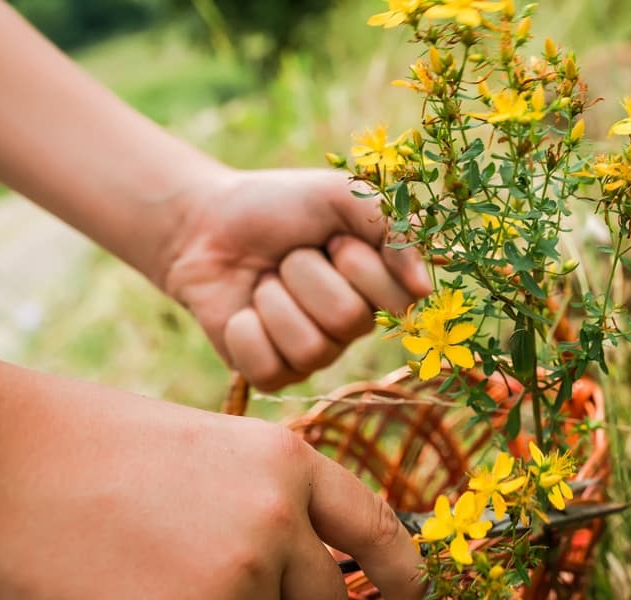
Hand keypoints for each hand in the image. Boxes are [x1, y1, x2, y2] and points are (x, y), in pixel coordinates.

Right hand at [0, 358, 424, 599]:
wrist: (0, 460)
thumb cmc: (98, 455)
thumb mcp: (210, 454)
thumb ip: (273, 507)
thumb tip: (309, 578)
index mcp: (288, 459)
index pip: (375, 528)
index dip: (401, 573)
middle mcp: (278, 515)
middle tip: (209, 584)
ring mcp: (237, 577)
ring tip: (161, 580)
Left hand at [162, 168, 431, 389]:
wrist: (206, 222)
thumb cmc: (281, 206)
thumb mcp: (342, 195)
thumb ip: (393, 226)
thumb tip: (423, 290)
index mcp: (380, 288)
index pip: (399, 300)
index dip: (358, 262)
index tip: (332, 238)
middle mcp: (353, 328)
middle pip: (349, 321)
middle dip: (306, 273)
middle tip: (290, 256)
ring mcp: (315, 355)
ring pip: (311, 349)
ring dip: (274, 299)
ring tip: (264, 280)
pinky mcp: (272, 374)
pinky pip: (270, 370)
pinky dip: (246, 331)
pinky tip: (243, 311)